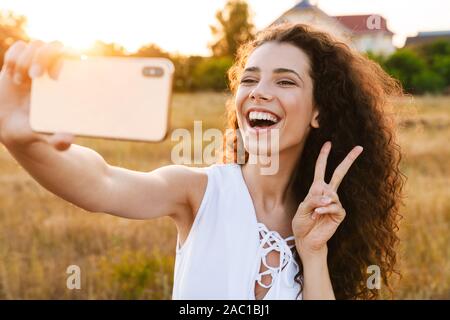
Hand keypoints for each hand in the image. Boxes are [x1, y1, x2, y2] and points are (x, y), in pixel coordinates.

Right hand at [0, 40, 73, 149]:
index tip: (57, 78)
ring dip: (25, 59)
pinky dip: (13, 57)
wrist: (13, 127)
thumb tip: (68, 139)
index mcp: (67, 83)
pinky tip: (12, 75)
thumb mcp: (48, 137)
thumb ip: (58, 140)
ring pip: (35, 44)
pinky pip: (18, 47)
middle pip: (55, 46)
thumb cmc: (37, 130)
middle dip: (43, 56)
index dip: (68, 60)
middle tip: (35, 76)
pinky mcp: (17, 64)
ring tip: (19, 81)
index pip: (75, 59)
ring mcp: (35, 65)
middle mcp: (53, 70)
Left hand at [292, 141, 362, 258]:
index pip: (321, 169)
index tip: (328, 143)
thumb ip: (313, 200)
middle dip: (349, 160)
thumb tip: (329, 197)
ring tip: (313, 214)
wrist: (306, 240)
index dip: (324, 156)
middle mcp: (327, 193)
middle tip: (359, 147)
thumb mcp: (301, 209)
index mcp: (316, 189)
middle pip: (339, 173)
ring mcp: (335, 203)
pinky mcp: (340, 213)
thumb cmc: (302, 223)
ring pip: (331, 194)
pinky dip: (324, 210)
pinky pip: (334, 206)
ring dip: (320, 204)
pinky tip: (318, 215)